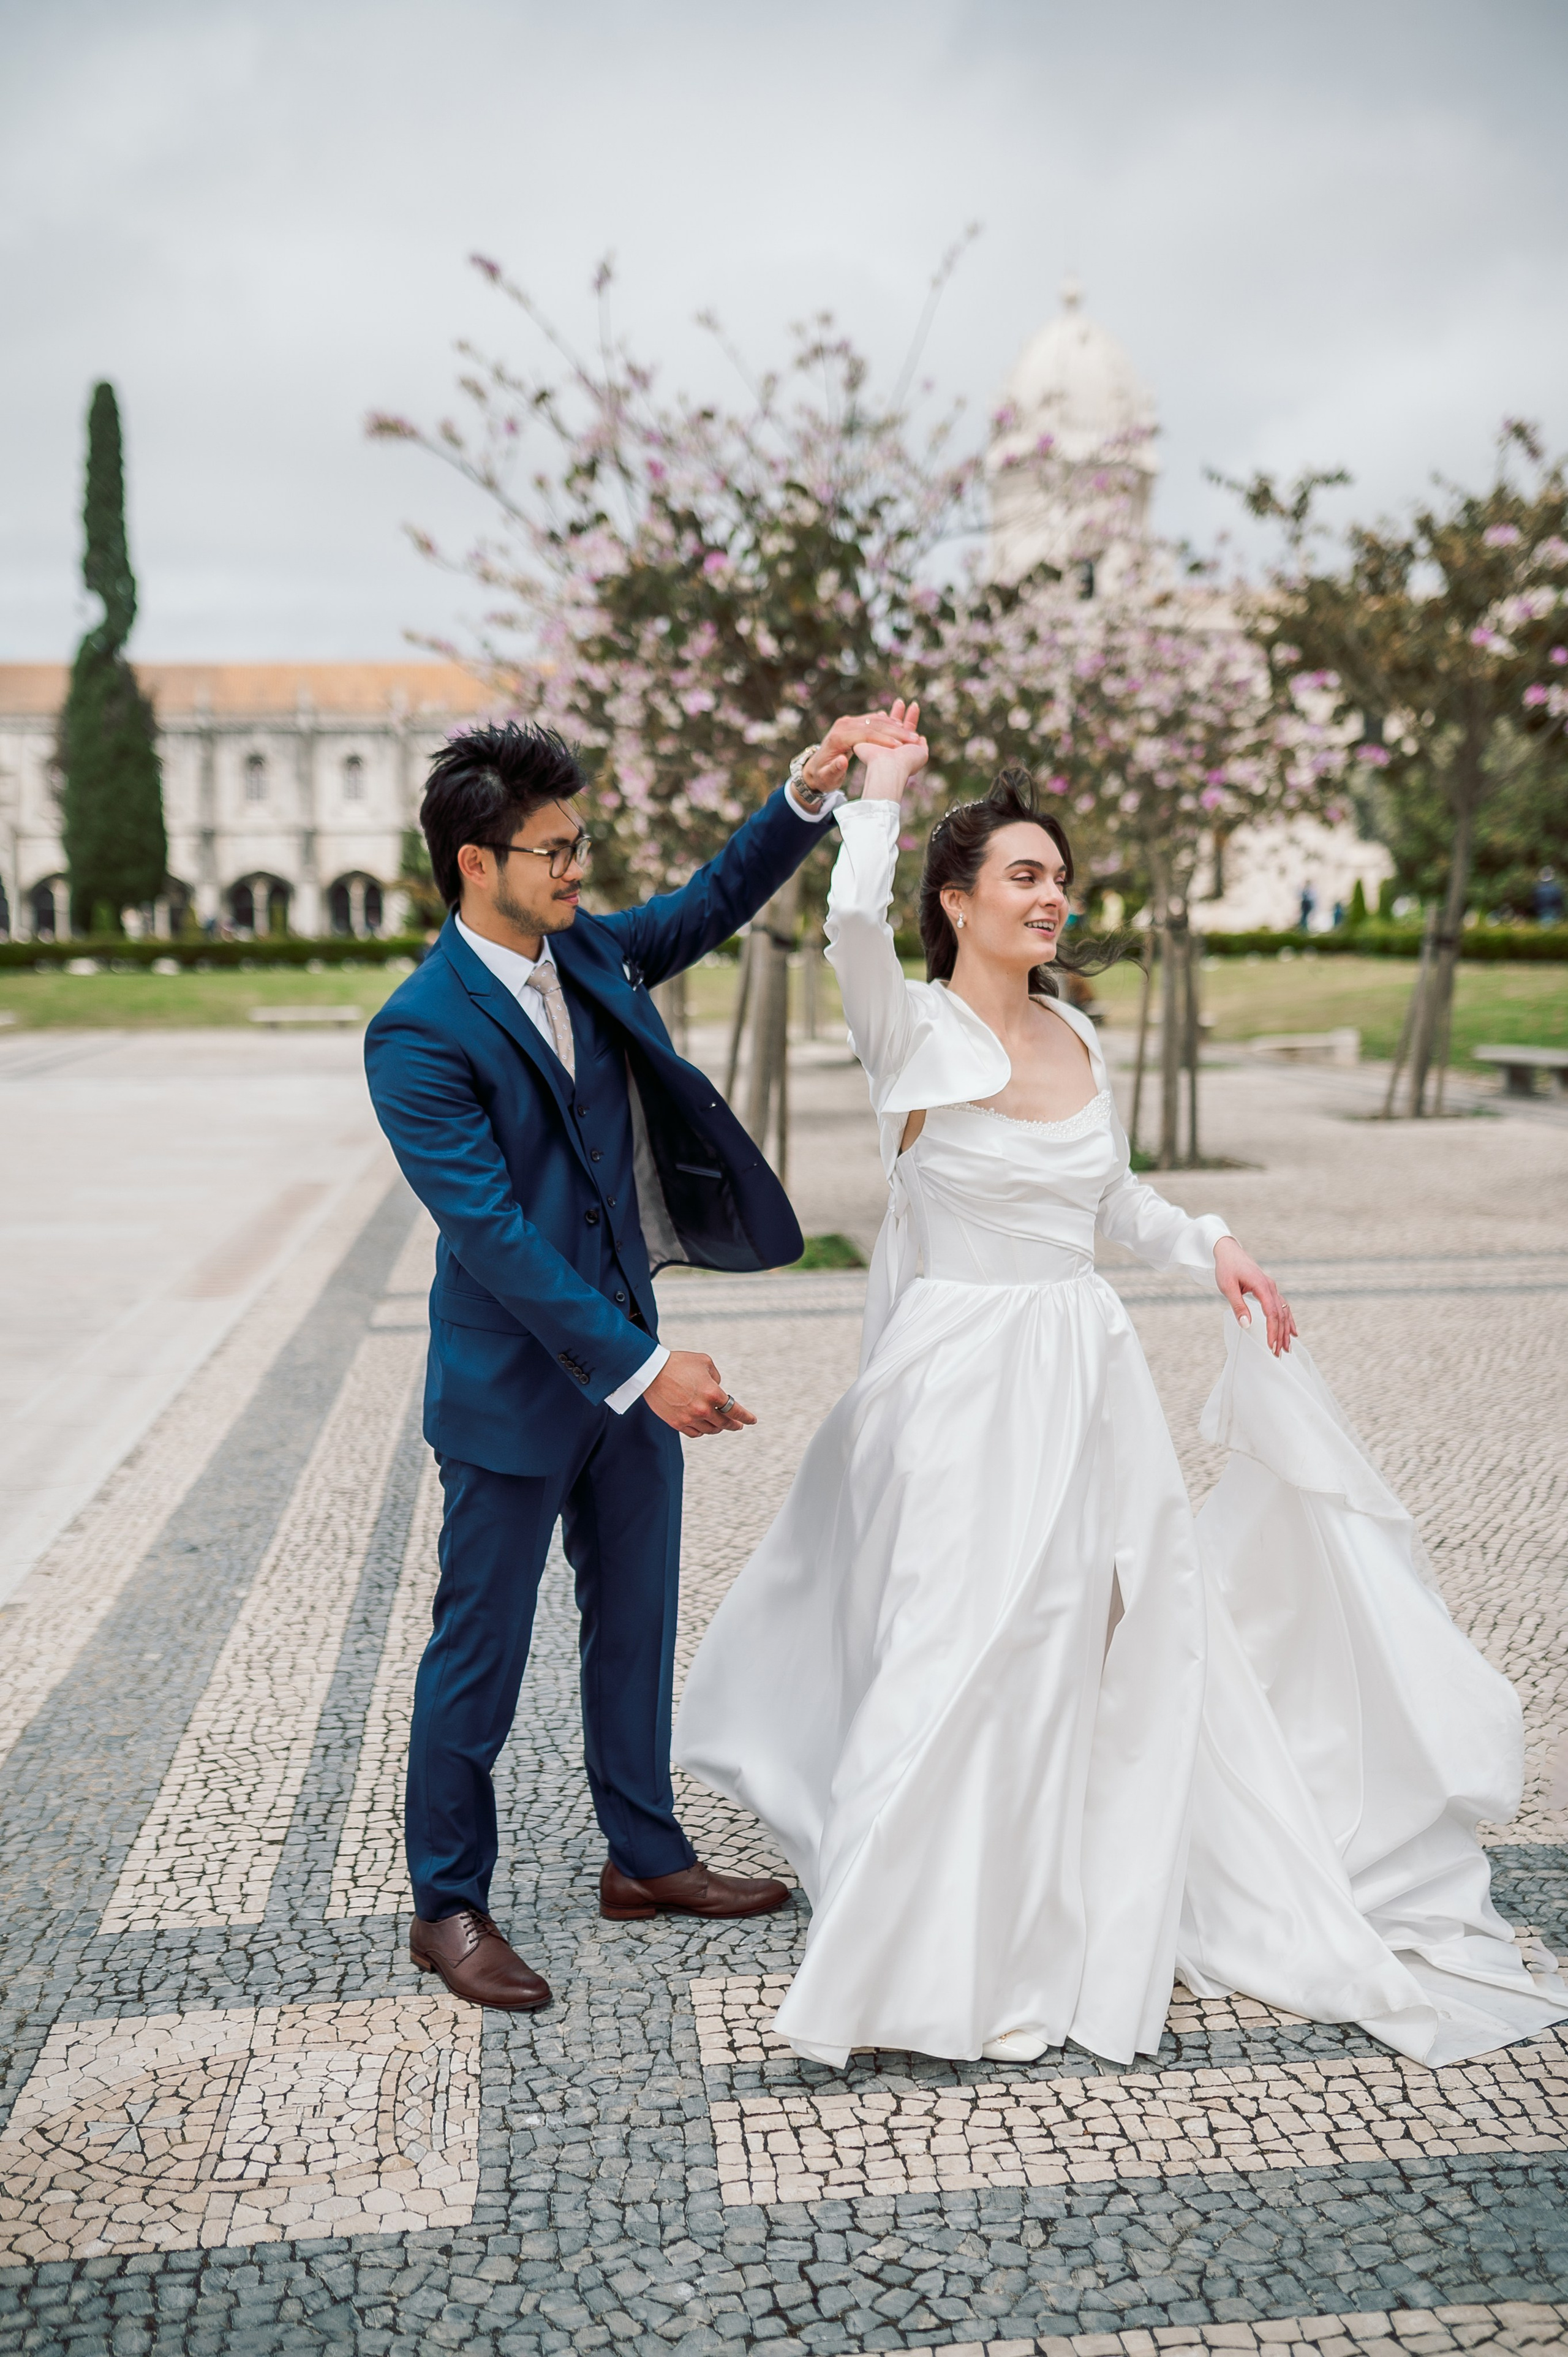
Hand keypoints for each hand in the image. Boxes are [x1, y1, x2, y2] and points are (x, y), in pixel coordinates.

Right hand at [642, 1349, 755, 1437]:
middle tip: (738, 1425)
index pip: (735, 1411)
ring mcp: (689, 1418)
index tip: (752, 1421)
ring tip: (721, 1425)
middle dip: (734, 1425)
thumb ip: (716, 1377)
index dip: (746, 1417)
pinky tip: (704, 1427)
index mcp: (713, 1393)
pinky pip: (694, 1433)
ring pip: (710, 1430)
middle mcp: (703, 1409)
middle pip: (724, 1423)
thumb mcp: (704, 1362)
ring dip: (718, 1428)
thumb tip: (718, 1388)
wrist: (651, 1371)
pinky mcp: (676, 1423)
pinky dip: (701, 1431)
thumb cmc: (678, 1363)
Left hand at [800, 701, 922, 798]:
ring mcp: (848, 721)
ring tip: (913, 734)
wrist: (815, 767)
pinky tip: (903, 728)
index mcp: (838, 737)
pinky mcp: (853, 722)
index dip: (884, 740)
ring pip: (876, 719)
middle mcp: (843, 725)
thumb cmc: (823, 777)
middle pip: (874, 725)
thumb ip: (834, 770)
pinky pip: (874, 719)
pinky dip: (889, 723)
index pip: (865, 734)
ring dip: (896, 726)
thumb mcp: (827, 778)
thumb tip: (843, 760)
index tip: (900, 747)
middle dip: (895, 732)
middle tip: (914, 739)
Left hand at [1214, 1237, 1296, 1355]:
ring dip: (1286, 1330)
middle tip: (1278, 1353)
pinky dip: (1287, 1320)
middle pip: (1280, 1315)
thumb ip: (1238, 1306)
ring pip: (1284, 1312)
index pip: (1271, 1313)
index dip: (1272, 1331)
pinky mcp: (1269, 1290)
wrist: (1229, 1252)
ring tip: (1287, 1347)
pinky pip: (1282, 1307)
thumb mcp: (1227, 1287)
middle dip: (1280, 1335)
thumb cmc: (1226, 1268)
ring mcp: (1272, 1288)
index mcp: (1262, 1286)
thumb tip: (1246, 1325)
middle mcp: (1271, 1288)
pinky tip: (1291, 1331)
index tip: (1271, 1345)